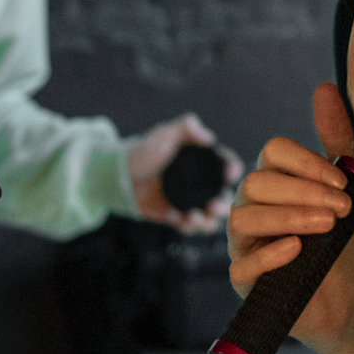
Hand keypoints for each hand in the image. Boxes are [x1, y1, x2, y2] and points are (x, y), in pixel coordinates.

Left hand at [128, 113, 242, 232]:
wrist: (121, 175)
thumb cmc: (145, 151)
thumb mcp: (165, 134)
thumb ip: (185, 127)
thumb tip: (208, 136)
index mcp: (203, 161)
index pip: (226, 164)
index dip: (233, 168)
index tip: (230, 173)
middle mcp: (202, 183)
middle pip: (225, 197)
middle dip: (225, 205)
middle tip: (214, 206)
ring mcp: (191, 201)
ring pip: (211, 217)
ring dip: (208, 221)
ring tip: (194, 217)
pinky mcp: (179, 216)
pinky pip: (191, 226)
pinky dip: (189, 226)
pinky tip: (178, 218)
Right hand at [228, 83, 353, 344]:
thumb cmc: (351, 243)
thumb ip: (340, 142)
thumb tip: (324, 89)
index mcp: (277, 180)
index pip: (273, 152)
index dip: (306, 164)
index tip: (342, 182)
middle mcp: (253, 207)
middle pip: (256, 182)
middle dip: (302, 192)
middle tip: (342, 208)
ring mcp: (244, 244)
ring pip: (243, 217)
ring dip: (288, 217)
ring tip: (326, 227)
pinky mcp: (245, 281)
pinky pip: (241, 264)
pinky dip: (269, 255)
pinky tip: (297, 249)